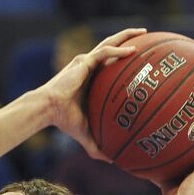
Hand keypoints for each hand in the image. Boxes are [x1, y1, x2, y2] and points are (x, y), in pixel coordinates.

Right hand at [44, 27, 145, 156]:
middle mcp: (89, 66)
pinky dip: (118, 51)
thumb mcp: (85, 134)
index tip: (141, 56)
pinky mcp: (83, 62)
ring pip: (109, 43)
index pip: (110, 62)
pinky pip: (104, 53)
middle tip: (145, 35)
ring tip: (143, 32)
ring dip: (126, 36)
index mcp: (90, 77)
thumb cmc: (64, 121)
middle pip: (112, 46)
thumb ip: (98, 145)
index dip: (124, 56)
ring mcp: (86, 62)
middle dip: (128, 37)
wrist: (48, 110)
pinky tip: (132, 51)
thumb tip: (113, 162)